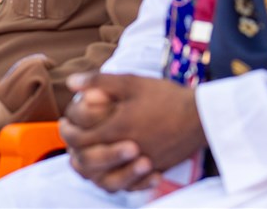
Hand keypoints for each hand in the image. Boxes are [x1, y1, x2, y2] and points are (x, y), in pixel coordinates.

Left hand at [60, 73, 205, 192]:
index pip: (80, 138)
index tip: (65, 123)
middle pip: (89, 162)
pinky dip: (118, 180)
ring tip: (86, 159)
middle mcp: (126, 150)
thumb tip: (71, 82)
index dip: (68, 131)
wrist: (202, 116)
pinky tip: (114, 171)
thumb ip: (99, 82)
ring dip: (92, 171)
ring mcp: (141, 164)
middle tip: (71, 140)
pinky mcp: (154, 171)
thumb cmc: (166, 96)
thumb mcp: (132, 82)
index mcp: (117, 128)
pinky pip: (130, 185)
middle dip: (75, 150)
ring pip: (107, 180)